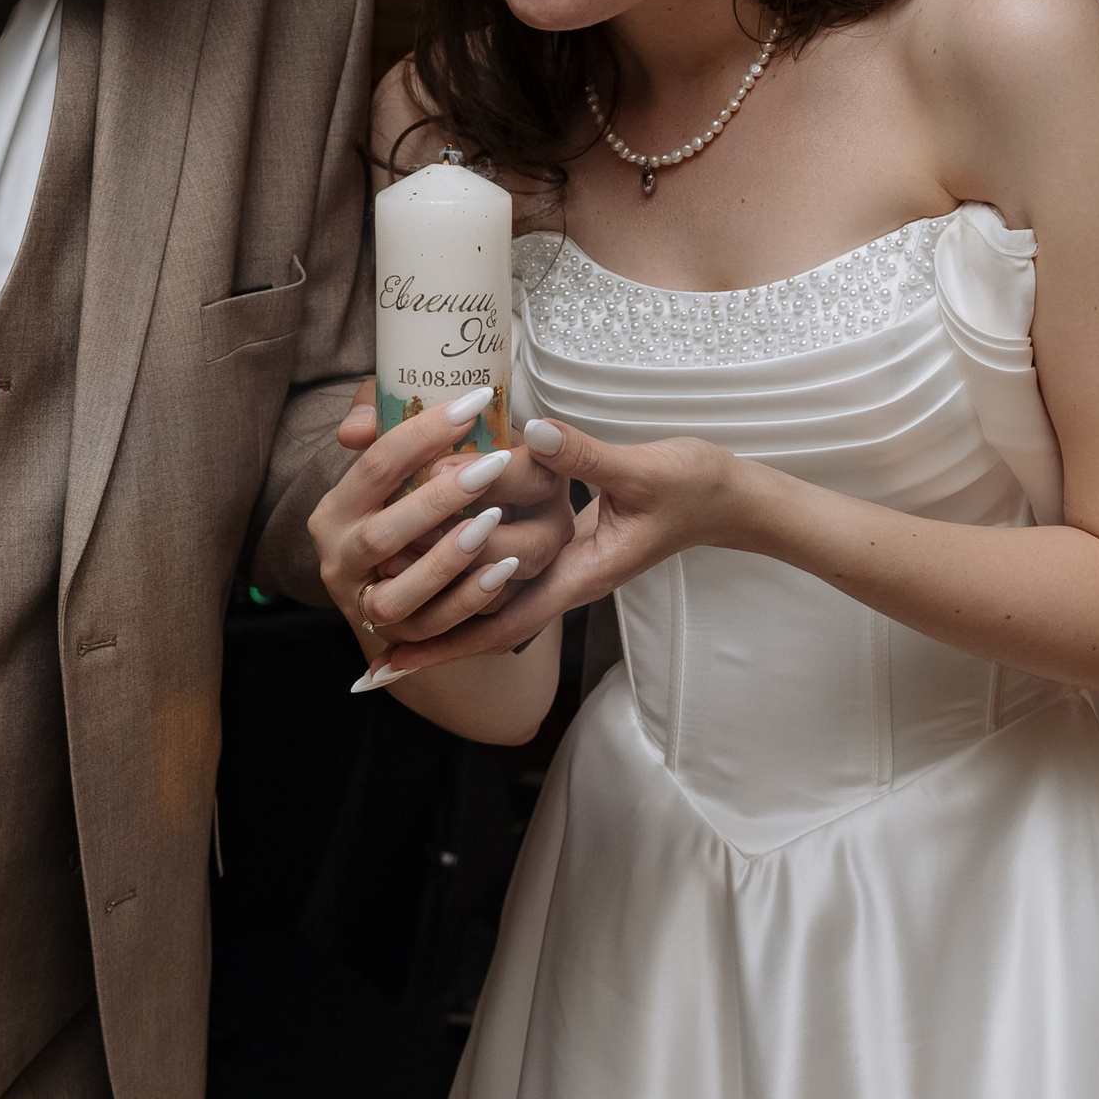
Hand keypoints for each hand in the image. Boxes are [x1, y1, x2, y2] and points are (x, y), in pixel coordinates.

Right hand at [314, 387, 570, 652]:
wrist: (387, 581)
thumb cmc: (397, 505)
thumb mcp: (388, 464)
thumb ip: (378, 425)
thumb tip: (358, 427)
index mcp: (335, 510)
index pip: (375, 466)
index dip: (424, 433)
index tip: (474, 403)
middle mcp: (339, 559)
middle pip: (382, 534)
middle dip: (439, 499)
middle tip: (495, 463)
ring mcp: (364, 604)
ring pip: (399, 592)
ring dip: (448, 557)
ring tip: (494, 519)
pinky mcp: (398, 637)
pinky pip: (433, 626)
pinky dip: (468, 599)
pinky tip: (504, 569)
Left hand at [368, 416, 749, 678]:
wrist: (728, 496)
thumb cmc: (696, 488)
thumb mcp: (645, 471)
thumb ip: (587, 456)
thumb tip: (533, 435)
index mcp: (579, 575)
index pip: (501, 623)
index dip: (444, 645)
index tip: (394, 663)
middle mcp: (563, 577)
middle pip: (485, 619)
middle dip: (430, 628)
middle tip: (370, 633)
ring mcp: (563, 564)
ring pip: (491, 595)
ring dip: (443, 603)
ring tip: (384, 608)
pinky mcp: (563, 543)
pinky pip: (506, 566)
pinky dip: (468, 568)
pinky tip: (436, 557)